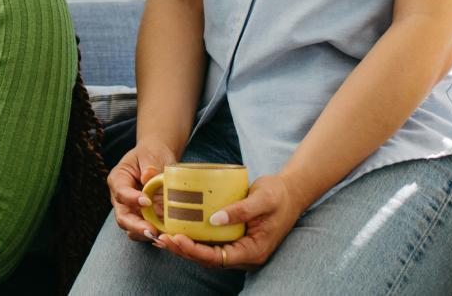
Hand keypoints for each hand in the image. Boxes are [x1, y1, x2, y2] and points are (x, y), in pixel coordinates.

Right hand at [108, 138, 177, 241]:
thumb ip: (149, 165)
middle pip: (122, 217)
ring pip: (132, 228)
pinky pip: (145, 230)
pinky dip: (154, 235)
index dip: (131, 198)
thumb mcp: (150, 154)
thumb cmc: (152, 154)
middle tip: (151, 230)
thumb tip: (149, 176)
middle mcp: (120, 198)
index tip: (147, 201)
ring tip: (160, 237)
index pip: (120, 192)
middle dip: (136, 226)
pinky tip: (166, 236)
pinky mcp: (143, 218)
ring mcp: (131, 210)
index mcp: (118, 179)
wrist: (156, 159)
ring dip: (145, 234)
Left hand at [152, 173, 306, 270]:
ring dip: (185, 247)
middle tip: (161, 238)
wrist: (290, 192)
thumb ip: (241, 210)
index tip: (177, 239)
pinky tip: (176, 229)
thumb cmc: (279, 195)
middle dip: (184, 251)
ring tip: (162, 236)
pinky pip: (210, 243)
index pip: (219, 258)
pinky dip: (193, 238)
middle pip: (208, 259)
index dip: (196, 252)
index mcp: (254, 250)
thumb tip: (215, 219)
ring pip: (207, 253)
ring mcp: (239, 247)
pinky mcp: (233, 238)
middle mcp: (244, 254)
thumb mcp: (262, 198)